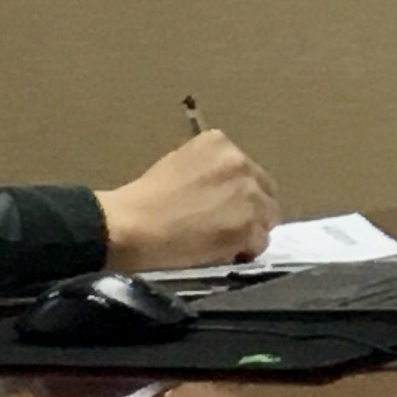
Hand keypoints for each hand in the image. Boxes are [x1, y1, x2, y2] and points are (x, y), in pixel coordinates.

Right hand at [97, 131, 279, 273]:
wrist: (130, 226)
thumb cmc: (143, 201)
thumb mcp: (178, 165)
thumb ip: (209, 171)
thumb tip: (224, 194)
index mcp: (219, 142)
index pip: (247, 170)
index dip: (237, 193)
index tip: (220, 207)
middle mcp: (240, 162)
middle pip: (264, 191)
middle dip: (249, 209)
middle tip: (224, 228)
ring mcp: (248, 194)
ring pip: (266, 217)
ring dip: (248, 231)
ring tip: (219, 243)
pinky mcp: (249, 225)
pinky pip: (259, 242)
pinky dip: (244, 251)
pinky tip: (219, 253)